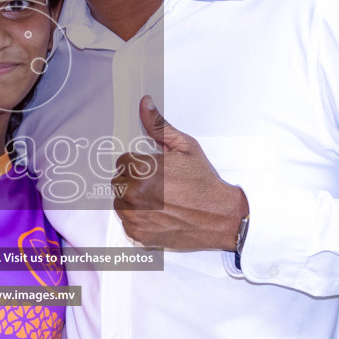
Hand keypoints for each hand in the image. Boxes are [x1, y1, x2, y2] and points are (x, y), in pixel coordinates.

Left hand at [112, 97, 247, 250]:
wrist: (219, 216)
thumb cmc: (203, 182)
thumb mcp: (185, 147)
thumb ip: (159, 125)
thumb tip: (145, 103)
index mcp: (141, 169)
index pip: (122, 162)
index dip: (140, 164)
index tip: (155, 170)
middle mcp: (133, 194)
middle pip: (119, 181)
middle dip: (135, 181)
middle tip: (159, 186)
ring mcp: (134, 216)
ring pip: (120, 202)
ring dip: (134, 200)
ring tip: (159, 200)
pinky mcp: (138, 234)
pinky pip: (127, 222)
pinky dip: (138, 219)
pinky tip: (158, 214)